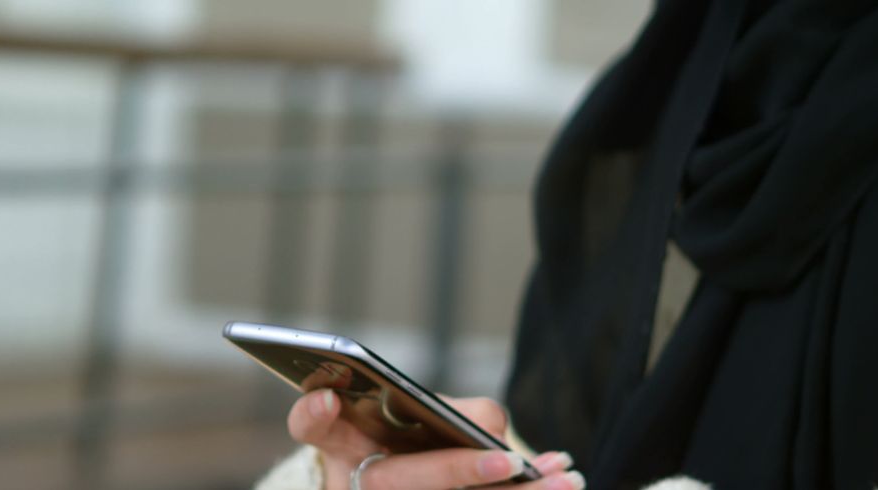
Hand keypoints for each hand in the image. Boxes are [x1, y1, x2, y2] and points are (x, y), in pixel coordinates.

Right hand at [287, 389, 585, 488]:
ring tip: (565, 478)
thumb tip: (490, 425)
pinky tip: (561, 482)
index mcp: (340, 445)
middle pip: (397, 483)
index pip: (313, 427)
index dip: (315, 414)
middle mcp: (358, 480)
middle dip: (456, 471)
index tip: (327, 397)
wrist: (382, 480)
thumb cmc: (397, 438)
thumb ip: (439, 407)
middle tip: (507, 460)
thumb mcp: (403, 413)